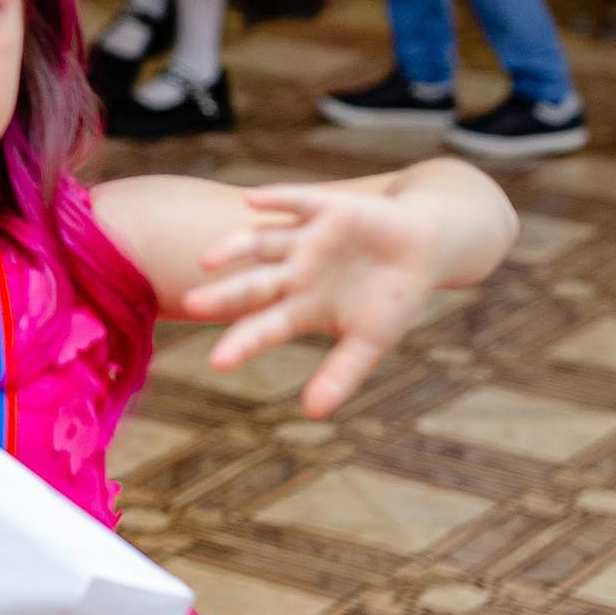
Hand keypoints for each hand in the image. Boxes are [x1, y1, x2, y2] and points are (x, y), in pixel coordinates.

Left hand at [184, 186, 444, 417]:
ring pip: (263, 242)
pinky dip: (278, 200)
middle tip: (191, 305)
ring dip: (236, 247)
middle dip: (224, 295)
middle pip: (252, 285)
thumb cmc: (391, 297)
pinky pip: (298, 201)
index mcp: (300, 305)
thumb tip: (313, 414)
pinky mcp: (328, 208)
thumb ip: (340, 374)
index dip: (243, 343)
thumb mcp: (370, 340)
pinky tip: (253, 200)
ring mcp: (306, 239)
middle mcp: (293, 271)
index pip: (264, 326)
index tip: (218, 363)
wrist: (424, 247)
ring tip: (207, 258)